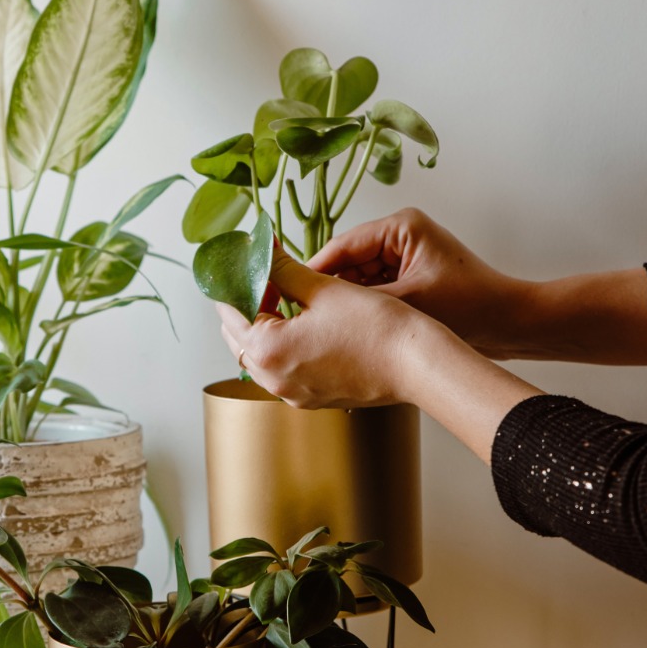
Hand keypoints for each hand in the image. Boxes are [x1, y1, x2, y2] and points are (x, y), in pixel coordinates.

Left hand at [216, 251, 437, 409]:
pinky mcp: (313, 397)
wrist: (415, 364)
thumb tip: (264, 250)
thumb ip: (283, 270)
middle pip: (240, 338)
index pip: (230, 312)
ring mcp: (293, 393)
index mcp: (268, 351)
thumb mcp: (322, 288)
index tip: (248, 263)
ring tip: (287, 296)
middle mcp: (274, 379)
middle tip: (268, 276)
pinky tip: (304, 324)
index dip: (238, 282)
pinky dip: (284, 346)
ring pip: (261, 356)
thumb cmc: (375, 327)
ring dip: (265, 327)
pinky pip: (284, 369)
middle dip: (249, 305)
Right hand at [308, 207, 531, 359]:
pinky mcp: (408, 278)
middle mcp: (399, 236)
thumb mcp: (409, 302)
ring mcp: (403, 258)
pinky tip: (346, 332)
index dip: (313, 273)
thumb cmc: (473, 306)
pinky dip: (362, 311)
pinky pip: (373, 292)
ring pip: (356, 281)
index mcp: (400, 226)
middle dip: (328, 292)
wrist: (512, 324)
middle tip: (299, 320)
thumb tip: (317, 306)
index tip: (286, 297)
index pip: (342, 247)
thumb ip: (361, 301)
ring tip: (320, 329)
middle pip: (346, 263)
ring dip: (345, 304)